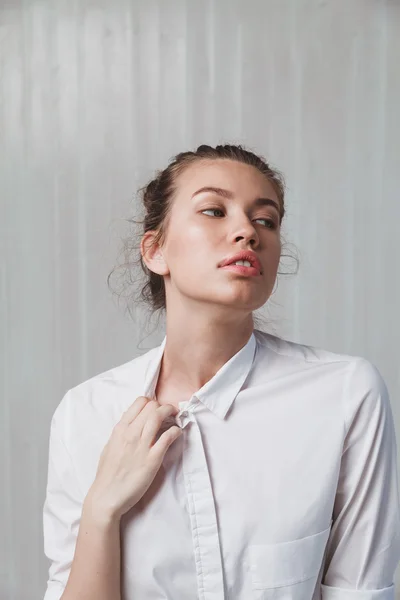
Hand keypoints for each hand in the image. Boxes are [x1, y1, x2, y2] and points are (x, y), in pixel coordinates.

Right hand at [87, 396, 181, 520]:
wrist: (106, 496)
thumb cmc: (107, 474)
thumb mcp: (110, 446)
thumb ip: (121, 432)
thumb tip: (131, 420)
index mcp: (120, 429)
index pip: (139, 402)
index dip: (150, 402)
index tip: (155, 408)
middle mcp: (131, 433)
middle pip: (152, 406)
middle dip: (162, 406)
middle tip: (168, 412)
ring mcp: (142, 445)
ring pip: (159, 416)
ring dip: (170, 413)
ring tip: (175, 416)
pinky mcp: (153, 459)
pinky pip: (167, 437)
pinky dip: (175, 431)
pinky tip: (177, 432)